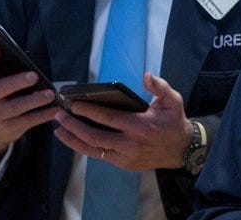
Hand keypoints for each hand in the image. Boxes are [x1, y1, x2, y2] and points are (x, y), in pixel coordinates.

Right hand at [0, 46, 59, 163]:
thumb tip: (26, 57)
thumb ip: (2, 67)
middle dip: (16, 82)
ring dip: (34, 100)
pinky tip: (56, 109)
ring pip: (15, 107)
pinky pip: (27, 121)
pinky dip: (43, 115)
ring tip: (50, 94)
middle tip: (33, 76)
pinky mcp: (7, 127)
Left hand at [53, 72, 190, 171]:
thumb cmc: (174, 121)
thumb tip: (146, 76)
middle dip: (73, 126)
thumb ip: (160, 86)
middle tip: (59, 116)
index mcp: (139, 126)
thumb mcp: (173, 100)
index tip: (73, 104)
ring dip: (73, 140)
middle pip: (93, 136)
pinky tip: (75, 140)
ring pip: (92, 150)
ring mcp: (125, 157)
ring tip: (59, 130)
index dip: (88, 111)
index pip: (107, 118)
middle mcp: (129, 143)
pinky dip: (85, 148)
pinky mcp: (123, 164)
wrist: (181, 149)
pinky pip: (99, 156)